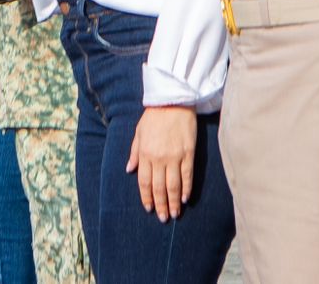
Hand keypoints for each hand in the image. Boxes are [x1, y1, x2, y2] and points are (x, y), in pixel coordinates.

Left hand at [126, 105, 196, 221]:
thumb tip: (129, 170)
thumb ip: (134, 153)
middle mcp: (159, 158)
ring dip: (174, 202)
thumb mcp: (138, 132)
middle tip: (163, 218)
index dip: (147, 197)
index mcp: (145, 154)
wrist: (173, 100)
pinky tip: (186, 198)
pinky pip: (187, 176)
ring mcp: (175, 157)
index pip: (144, 182)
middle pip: (159, 188)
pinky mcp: (188, 153)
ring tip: (174, 214)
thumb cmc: (154, 116)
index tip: (149, 208)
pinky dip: (187, 189)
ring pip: (174, 186)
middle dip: (161, 205)